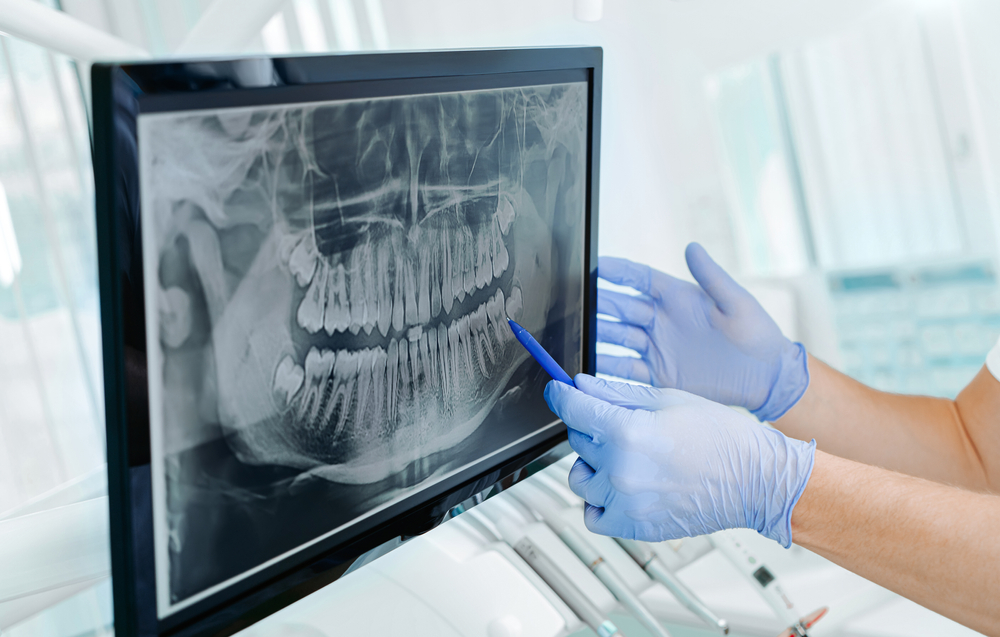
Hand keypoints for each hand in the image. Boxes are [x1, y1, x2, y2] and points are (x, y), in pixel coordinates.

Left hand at [544, 375, 814, 545]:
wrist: (756, 480)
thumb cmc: (723, 437)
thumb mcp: (667, 399)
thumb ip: (617, 394)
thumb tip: (582, 387)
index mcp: (629, 432)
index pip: (573, 410)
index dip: (561, 395)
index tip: (557, 391)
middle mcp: (622, 470)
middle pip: (577, 440)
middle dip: (591, 427)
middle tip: (620, 422)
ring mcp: (626, 502)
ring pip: (580, 477)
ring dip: (593, 464)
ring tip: (624, 457)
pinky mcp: (634, 526)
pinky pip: (593, 514)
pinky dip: (599, 500)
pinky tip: (621, 486)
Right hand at [597, 243, 807, 420]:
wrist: (766, 379)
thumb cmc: (757, 335)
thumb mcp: (736, 303)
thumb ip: (712, 277)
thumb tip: (692, 247)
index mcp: (677, 297)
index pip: (638, 278)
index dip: (616, 272)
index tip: (594, 267)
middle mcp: (660, 321)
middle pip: (619, 308)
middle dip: (596, 304)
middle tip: (574, 303)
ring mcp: (656, 348)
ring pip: (616, 338)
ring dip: (596, 336)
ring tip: (576, 336)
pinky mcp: (658, 375)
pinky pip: (624, 370)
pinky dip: (606, 368)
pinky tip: (589, 366)